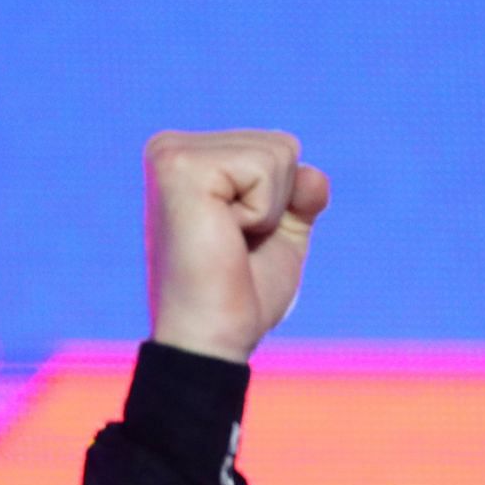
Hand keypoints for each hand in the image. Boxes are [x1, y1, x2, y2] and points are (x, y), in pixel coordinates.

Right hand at [144, 129, 330, 362]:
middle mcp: (171, 147)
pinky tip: (225, 234)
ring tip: (228, 240)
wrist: (213, 338)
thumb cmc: (241, 294)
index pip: (278, 149)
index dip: (281, 203)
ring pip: (278, 153)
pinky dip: (263, 212)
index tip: (240, 239)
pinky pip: (266, 167)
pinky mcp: (180, 167)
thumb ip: (300, 196)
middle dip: (277, 205)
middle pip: (282, 145)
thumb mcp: (282, 235)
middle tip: (235, 244)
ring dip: (269, 211)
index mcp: (190, 158)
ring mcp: (171, 153)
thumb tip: (313, 174)